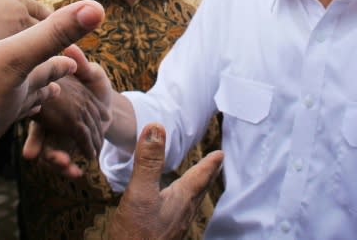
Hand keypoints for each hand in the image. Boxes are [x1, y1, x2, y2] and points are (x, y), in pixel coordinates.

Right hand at [0, 0, 104, 182]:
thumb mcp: (14, 55)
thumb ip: (53, 33)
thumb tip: (98, 8)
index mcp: (23, 83)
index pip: (51, 70)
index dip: (63, 63)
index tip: (74, 62)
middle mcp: (9, 104)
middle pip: (35, 93)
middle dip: (46, 85)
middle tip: (57, 84)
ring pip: (12, 110)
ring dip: (23, 103)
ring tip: (30, 102)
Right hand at [22, 46, 111, 176]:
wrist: (106, 101)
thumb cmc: (91, 81)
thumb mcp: (89, 71)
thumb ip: (81, 63)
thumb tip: (72, 47)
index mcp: (46, 104)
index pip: (37, 124)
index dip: (33, 140)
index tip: (29, 155)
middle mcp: (46, 123)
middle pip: (42, 145)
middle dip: (50, 156)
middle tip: (58, 162)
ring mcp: (55, 138)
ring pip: (53, 155)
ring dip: (61, 164)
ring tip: (70, 170)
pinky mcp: (68, 147)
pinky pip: (66, 160)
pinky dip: (71, 167)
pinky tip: (79, 173)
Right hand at [108, 123, 223, 239]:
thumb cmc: (136, 236)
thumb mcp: (140, 193)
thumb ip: (148, 162)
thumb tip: (156, 128)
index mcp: (181, 200)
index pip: (199, 176)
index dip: (210, 163)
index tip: (220, 154)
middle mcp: (181, 214)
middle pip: (198, 191)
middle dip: (206, 176)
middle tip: (216, 165)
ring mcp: (172, 228)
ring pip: (189, 205)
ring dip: (195, 190)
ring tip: (196, 184)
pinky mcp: (162, 237)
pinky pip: (177, 215)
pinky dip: (180, 205)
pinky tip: (169, 209)